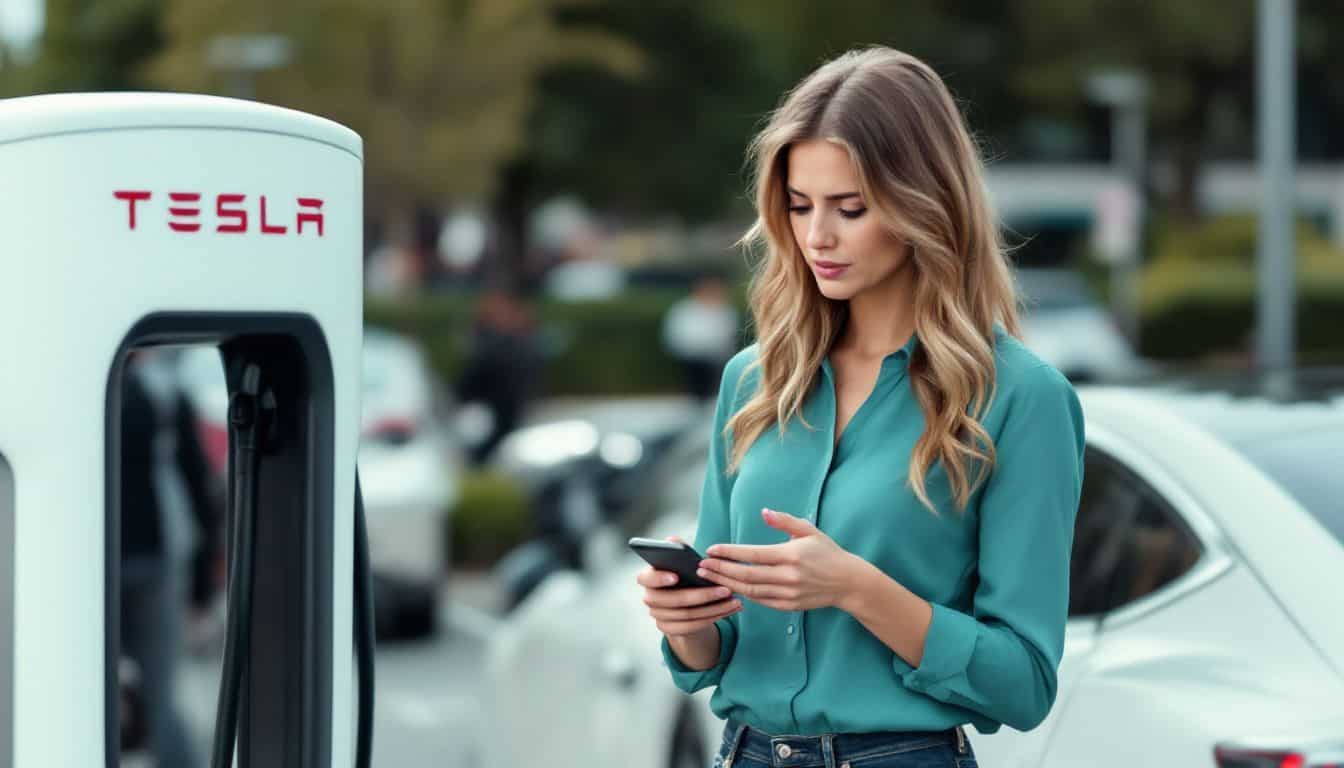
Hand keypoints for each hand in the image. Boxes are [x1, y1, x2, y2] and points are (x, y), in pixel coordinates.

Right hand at [636, 536, 742, 636]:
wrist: (684, 604)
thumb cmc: (683, 577)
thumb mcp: (682, 563)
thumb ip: (678, 552)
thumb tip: (672, 540)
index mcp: (648, 578)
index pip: (645, 578)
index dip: (659, 578)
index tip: (676, 576)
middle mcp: (649, 598)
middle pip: (673, 600)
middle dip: (702, 595)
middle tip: (726, 590)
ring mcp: (658, 616)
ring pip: (687, 615)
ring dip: (714, 608)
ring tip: (734, 600)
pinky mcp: (669, 630)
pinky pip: (692, 627)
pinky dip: (712, 618)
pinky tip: (727, 610)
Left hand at [697, 508, 863, 611]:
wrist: (848, 582)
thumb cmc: (827, 552)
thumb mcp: (808, 530)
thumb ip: (784, 521)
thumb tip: (763, 512)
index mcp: (790, 555)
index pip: (752, 554)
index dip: (729, 553)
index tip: (711, 550)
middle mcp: (788, 576)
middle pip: (746, 575)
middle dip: (721, 570)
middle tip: (702, 567)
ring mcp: (788, 593)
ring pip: (751, 591)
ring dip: (727, 584)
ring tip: (710, 578)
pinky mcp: (790, 606)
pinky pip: (761, 601)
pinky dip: (745, 595)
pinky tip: (731, 588)